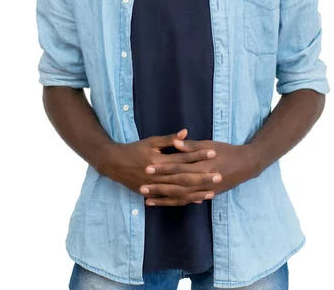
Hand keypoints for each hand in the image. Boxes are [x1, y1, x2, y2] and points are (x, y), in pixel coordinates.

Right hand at [100, 129, 218, 199]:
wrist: (114, 164)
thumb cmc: (134, 149)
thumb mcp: (151, 141)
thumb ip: (169, 139)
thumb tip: (185, 133)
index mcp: (159, 161)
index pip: (183, 158)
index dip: (199, 155)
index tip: (214, 153)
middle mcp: (158, 176)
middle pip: (184, 178)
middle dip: (202, 177)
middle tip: (219, 176)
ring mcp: (155, 187)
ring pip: (179, 192)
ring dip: (196, 192)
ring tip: (212, 191)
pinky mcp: (153, 194)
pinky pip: (171, 200)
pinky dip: (184, 200)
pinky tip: (197, 199)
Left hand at [141, 138, 258, 206]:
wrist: (245, 164)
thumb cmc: (225, 151)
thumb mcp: (209, 144)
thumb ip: (191, 146)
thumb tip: (175, 142)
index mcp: (202, 164)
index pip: (179, 167)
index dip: (163, 168)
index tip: (148, 168)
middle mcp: (203, 179)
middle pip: (177, 184)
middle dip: (159, 186)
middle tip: (142, 186)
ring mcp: (205, 189)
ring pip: (181, 196)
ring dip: (164, 198)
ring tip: (147, 198)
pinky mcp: (207, 195)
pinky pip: (188, 201)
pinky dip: (175, 203)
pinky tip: (162, 203)